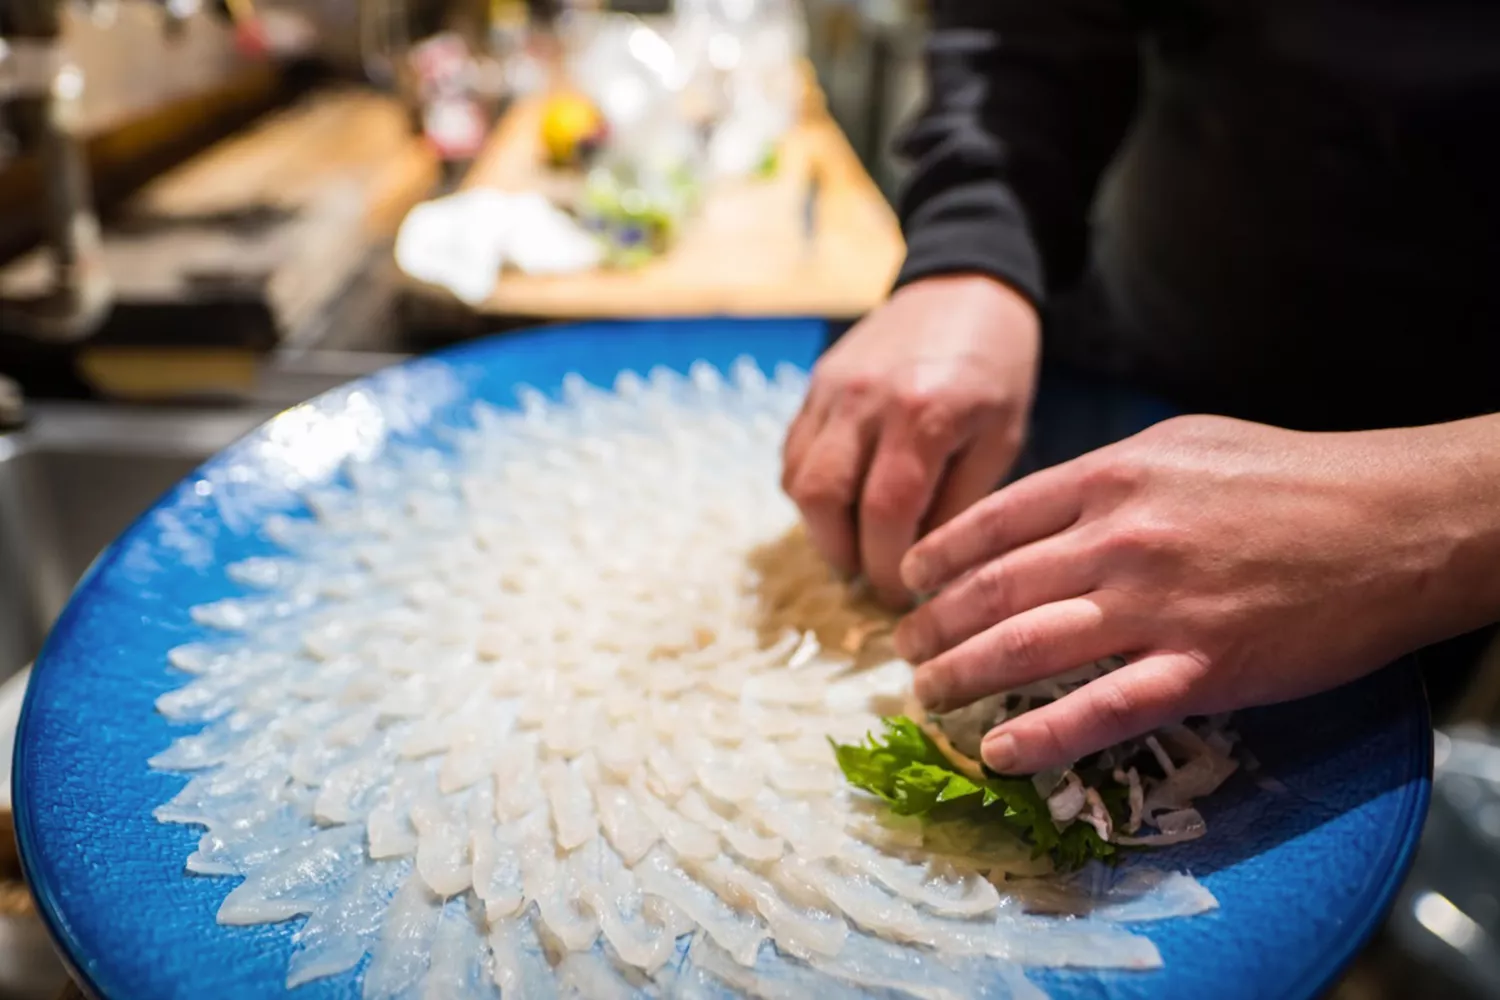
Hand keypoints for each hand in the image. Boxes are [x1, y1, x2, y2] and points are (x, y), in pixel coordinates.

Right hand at [781, 275, 1039, 607]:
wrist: (963, 286)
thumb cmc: (996, 368)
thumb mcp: (1002, 435)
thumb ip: (961, 501)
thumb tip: (926, 568)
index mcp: (924, 413)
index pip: (886, 512)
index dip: (886, 567)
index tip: (903, 597)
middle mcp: (865, 399)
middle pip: (824, 499)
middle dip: (844, 555)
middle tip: (872, 578)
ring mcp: (831, 389)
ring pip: (798, 479)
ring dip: (821, 527)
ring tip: (856, 544)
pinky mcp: (815, 384)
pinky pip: (794, 453)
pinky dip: (810, 490)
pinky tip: (843, 503)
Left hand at [893, 414, 1499, 773]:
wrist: (1394, 521)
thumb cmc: (1293, 476)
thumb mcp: (1185, 442)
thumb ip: (1105, 475)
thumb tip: (1042, 507)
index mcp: (1112, 477)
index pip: (992, 521)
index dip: (938, 558)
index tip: (911, 582)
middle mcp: (1119, 539)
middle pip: (994, 589)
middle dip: (933, 625)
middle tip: (902, 649)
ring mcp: (1157, 607)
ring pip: (1027, 647)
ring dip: (962, 676)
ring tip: (927, 695)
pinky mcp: (1201, 669)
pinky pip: (1100, 711)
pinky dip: (1040, 737)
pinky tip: (999, 753)